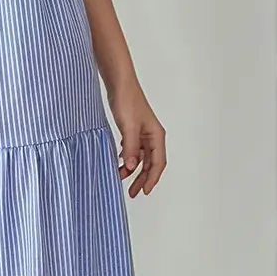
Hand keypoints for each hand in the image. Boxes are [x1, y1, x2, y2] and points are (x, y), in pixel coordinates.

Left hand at [107, 80, 166, 197]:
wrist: (119, 83)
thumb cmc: (127, 100)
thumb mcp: (128, 126)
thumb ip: (131, 148)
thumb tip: (132, 167)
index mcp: (156, 136)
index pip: (158, 163)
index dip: (152, 179)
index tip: (144, 191)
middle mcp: (152, 136)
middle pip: (150, 163)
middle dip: (142, 178)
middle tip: (132, 192)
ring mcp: (142, 133)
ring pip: (141, 157)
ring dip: (132, 169)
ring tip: (120, 177)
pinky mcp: (132, 130)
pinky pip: (133, 149)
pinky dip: (127, 158)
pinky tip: (119, 162)